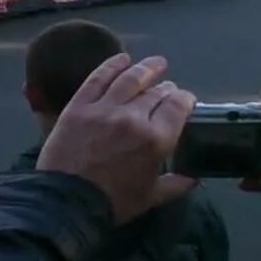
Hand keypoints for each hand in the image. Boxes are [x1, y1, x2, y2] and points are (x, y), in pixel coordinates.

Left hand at [37, 54, 197, 223]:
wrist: (66, 201)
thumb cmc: (112, 202)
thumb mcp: (151, 197)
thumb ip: (176, 185)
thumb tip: (194, 178)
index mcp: (156, 139)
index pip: (178, 106)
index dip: (185, 99)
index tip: (185, 99)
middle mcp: (133, 117)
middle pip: (155, 92)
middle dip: (166, 87)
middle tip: (167, 87)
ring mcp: (104, 109)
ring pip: (129, 79)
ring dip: (146, 68)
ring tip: (156, 63)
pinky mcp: (78, 106)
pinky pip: (97, 79)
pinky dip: (111, 65)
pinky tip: (121, 58)